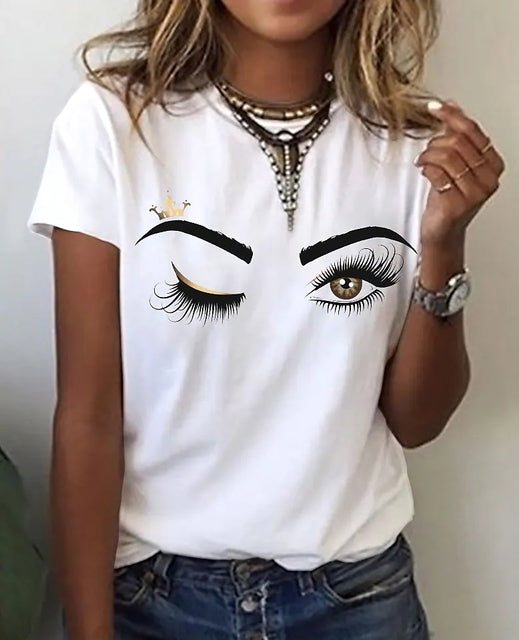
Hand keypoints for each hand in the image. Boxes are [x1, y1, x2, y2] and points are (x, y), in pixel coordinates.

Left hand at [415, 100, 504, 248]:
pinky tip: (424, 171)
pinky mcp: (457, 204)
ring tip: (423, 162)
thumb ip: (456, 135)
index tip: (435, 108)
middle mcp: (488, 178)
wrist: (442, 230)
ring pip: (447, 156)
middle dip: (435, 142)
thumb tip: (452, 105)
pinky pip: (437, 174)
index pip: (472, 131)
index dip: (451, 116)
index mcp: (493, 164)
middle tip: (427, 151)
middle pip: (458, 142)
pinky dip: (426, 168)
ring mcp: (475, 193)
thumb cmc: (448, 197)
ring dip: (428, 155)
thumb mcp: (455, 163)